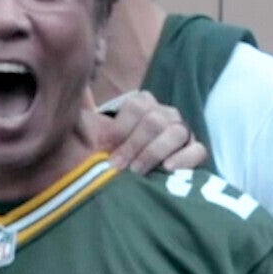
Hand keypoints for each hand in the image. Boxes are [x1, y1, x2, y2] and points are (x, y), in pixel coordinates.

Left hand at [83, 90, 206, 173]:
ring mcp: (182, 133)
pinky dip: (184, 159)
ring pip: (177, 132)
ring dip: (154, 152)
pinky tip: (167, 169)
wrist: (120, 178)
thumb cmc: (104, 155)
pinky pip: (198, 150)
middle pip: (155, 120)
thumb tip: (74, 94)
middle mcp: (164, 114)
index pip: (137, 105)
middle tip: (119, 166)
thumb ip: (81, 114)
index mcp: (142, 105)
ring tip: (138, 171)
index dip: (121, 128)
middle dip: (134, 145)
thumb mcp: (88, 133)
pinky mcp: (195, 153)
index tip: (106, 147)